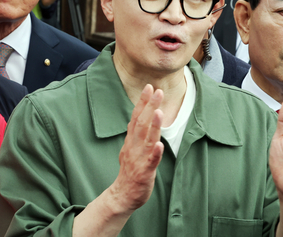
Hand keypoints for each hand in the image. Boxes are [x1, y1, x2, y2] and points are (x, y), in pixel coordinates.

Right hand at [108, 84, 164, 213]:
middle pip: (141, 123)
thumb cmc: (129, 172)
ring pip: (146, 139)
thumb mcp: (128, 150)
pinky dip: (155, 153)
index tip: (149, 87)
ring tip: (158, 111)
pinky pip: (151, 161)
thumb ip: (132, 135)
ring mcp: (139, 159)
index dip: (143, 102)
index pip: (136, 117)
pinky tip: (159, 145)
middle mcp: (134, 147)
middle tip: (157, 91)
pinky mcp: (145, 172)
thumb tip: (133, 120)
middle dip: (149, 106)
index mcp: (131, 141)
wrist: (122, 195)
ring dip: (153, 125)